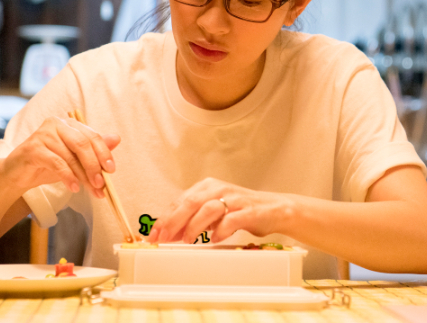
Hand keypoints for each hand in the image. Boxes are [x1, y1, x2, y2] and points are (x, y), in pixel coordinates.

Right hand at [0, 116, 120, 198]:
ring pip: (70, 155)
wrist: (17, 175)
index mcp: (68, 124)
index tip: (111, 170)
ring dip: (83, 175)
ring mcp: (43, 134)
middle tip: (101, 184)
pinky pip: (56, 162)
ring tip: (91, 189)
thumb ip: (93, 150)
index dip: (104, 153)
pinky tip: (73, 188)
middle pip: (82, 143)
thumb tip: (117, 139)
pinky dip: (68, 176)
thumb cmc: (47, 165)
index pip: (91, 136)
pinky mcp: (33, 148)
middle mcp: (56, 124)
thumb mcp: (73, 159)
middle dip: (94, 165)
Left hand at [146, 178, 290, 243]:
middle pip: (190, 202)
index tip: (153, 233)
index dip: (164, 217)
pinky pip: (231, 219)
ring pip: (208, 209)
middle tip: (163, 237)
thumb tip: (168, 233)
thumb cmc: (240, 210)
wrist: (274, 209)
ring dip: (194, 225)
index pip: (180, 200)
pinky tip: (215, 239)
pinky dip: (221, 230)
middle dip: (173, 221)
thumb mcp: (213, 213)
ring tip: (187, 239)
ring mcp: (234, 199)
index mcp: (207, 187)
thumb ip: (192, 220)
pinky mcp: (248, 210)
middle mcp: (219, 189)